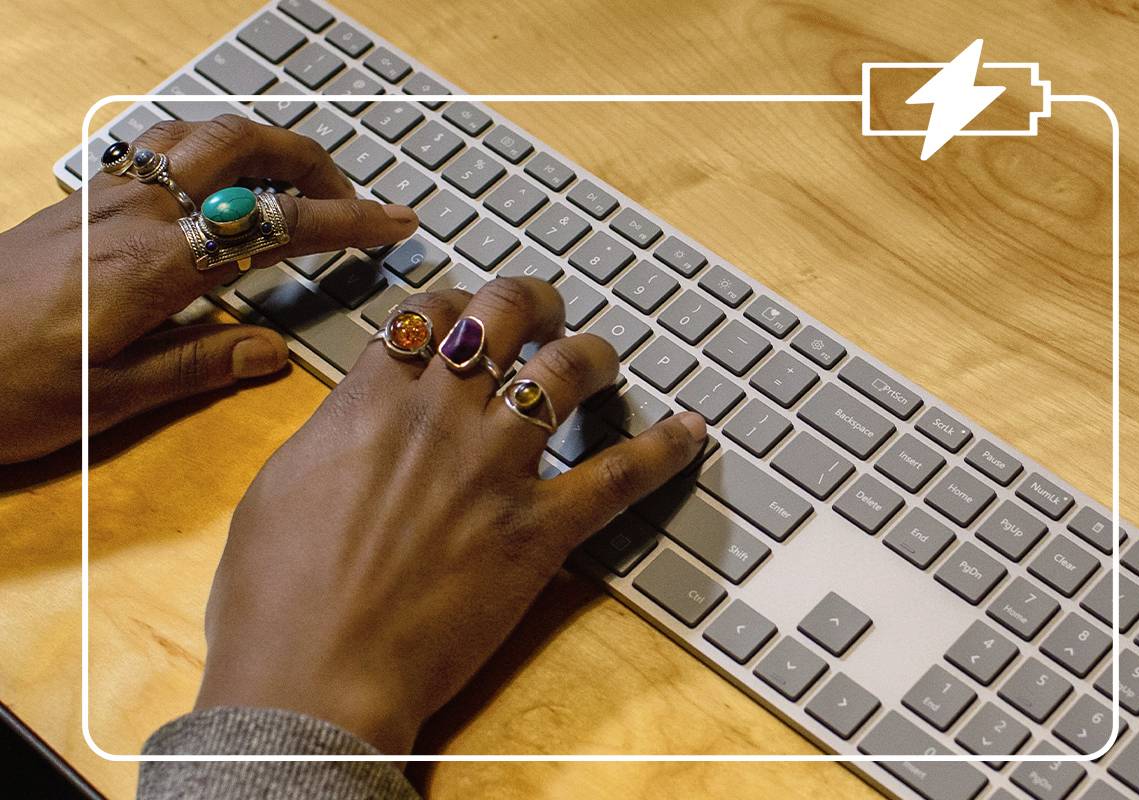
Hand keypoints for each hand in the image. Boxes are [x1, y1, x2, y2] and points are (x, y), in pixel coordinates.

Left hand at [0, 115, 417, 463]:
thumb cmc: (2, 393)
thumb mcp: (106, 402)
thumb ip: (196, 367)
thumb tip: (270, 348)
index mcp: (152, 268)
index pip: (271, 224)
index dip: (344, 221)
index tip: (396, 222)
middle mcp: (131, 215)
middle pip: (241, 147)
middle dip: (311, 161)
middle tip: (352, 199)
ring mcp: (101, 198)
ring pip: (199, 134)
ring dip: (262, 144)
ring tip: (297, 181)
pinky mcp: (78, 201)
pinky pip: (159, 146)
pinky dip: (212, 147)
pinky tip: (218, 182)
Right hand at [195, 279, 707, 752]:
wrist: (315, 677)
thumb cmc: (275, 599)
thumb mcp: (278, 489)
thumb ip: (332, 434)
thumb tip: (358, 414)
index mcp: (370, 403)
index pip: (427, 313)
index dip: (455, 302)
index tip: (466, 312)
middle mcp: (439, 418)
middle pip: (501, 316)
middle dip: (531, 300)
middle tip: (544, 311)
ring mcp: (495, 469)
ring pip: (564, 372)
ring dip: (593, 352)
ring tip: (603, 355)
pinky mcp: (538, 530)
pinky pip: (619, 473)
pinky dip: (664, 448)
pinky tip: (692, 430)